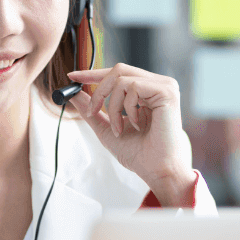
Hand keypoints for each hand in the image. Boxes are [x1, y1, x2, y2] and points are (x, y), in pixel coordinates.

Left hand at [66, 65, 195, 203]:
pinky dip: (126, 108)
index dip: (94, 73)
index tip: (73, 77)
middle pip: (119, 70)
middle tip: (92, 110)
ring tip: (119, 129)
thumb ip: (92, 110)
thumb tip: (73, 94)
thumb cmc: (139, 154)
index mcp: (147, 92)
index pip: (119, 74)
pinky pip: (133, 86)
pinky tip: (136, 125)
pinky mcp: (167, 92)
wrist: (156, 169)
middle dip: (100, 90)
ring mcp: (164, 87)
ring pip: (122, 79)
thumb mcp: (107, 129)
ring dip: (113, 106)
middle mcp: (157, 85)